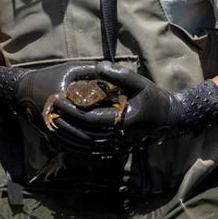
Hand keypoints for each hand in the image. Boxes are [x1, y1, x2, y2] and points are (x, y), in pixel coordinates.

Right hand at [0, 62, 119, 154]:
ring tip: (115, 144)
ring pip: (80, 144)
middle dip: (105, 135)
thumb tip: (112, 73)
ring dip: (97, 146)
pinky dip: (86, 150)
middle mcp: (57, 120)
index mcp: (64, 103)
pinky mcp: (52, 137)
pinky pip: (71, 147)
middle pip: (86, 134)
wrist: (23, 91)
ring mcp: (53, 131)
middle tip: (123, 134)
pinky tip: (100, 149)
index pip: (90, 115)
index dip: (107, 118)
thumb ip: (91, 71)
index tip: (122, 117)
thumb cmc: (50, 77)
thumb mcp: (71, 69)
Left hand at [53, 61, 217, 146]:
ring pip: (85, 146)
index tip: (58, 101)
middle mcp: (118, 138)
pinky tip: (66, 138)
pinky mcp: (116, 151)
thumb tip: (99, 66)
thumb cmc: (153, 98)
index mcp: (122, 121)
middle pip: (84, 134)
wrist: (167, 119)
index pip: (90, 118)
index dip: (72, 111)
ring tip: (53, 123)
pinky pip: (92, 152)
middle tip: (49, 111)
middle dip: (65, 123)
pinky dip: (76, 146)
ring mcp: (117, 147)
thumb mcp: (139, 82)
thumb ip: (119, 75)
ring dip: (67, 136)